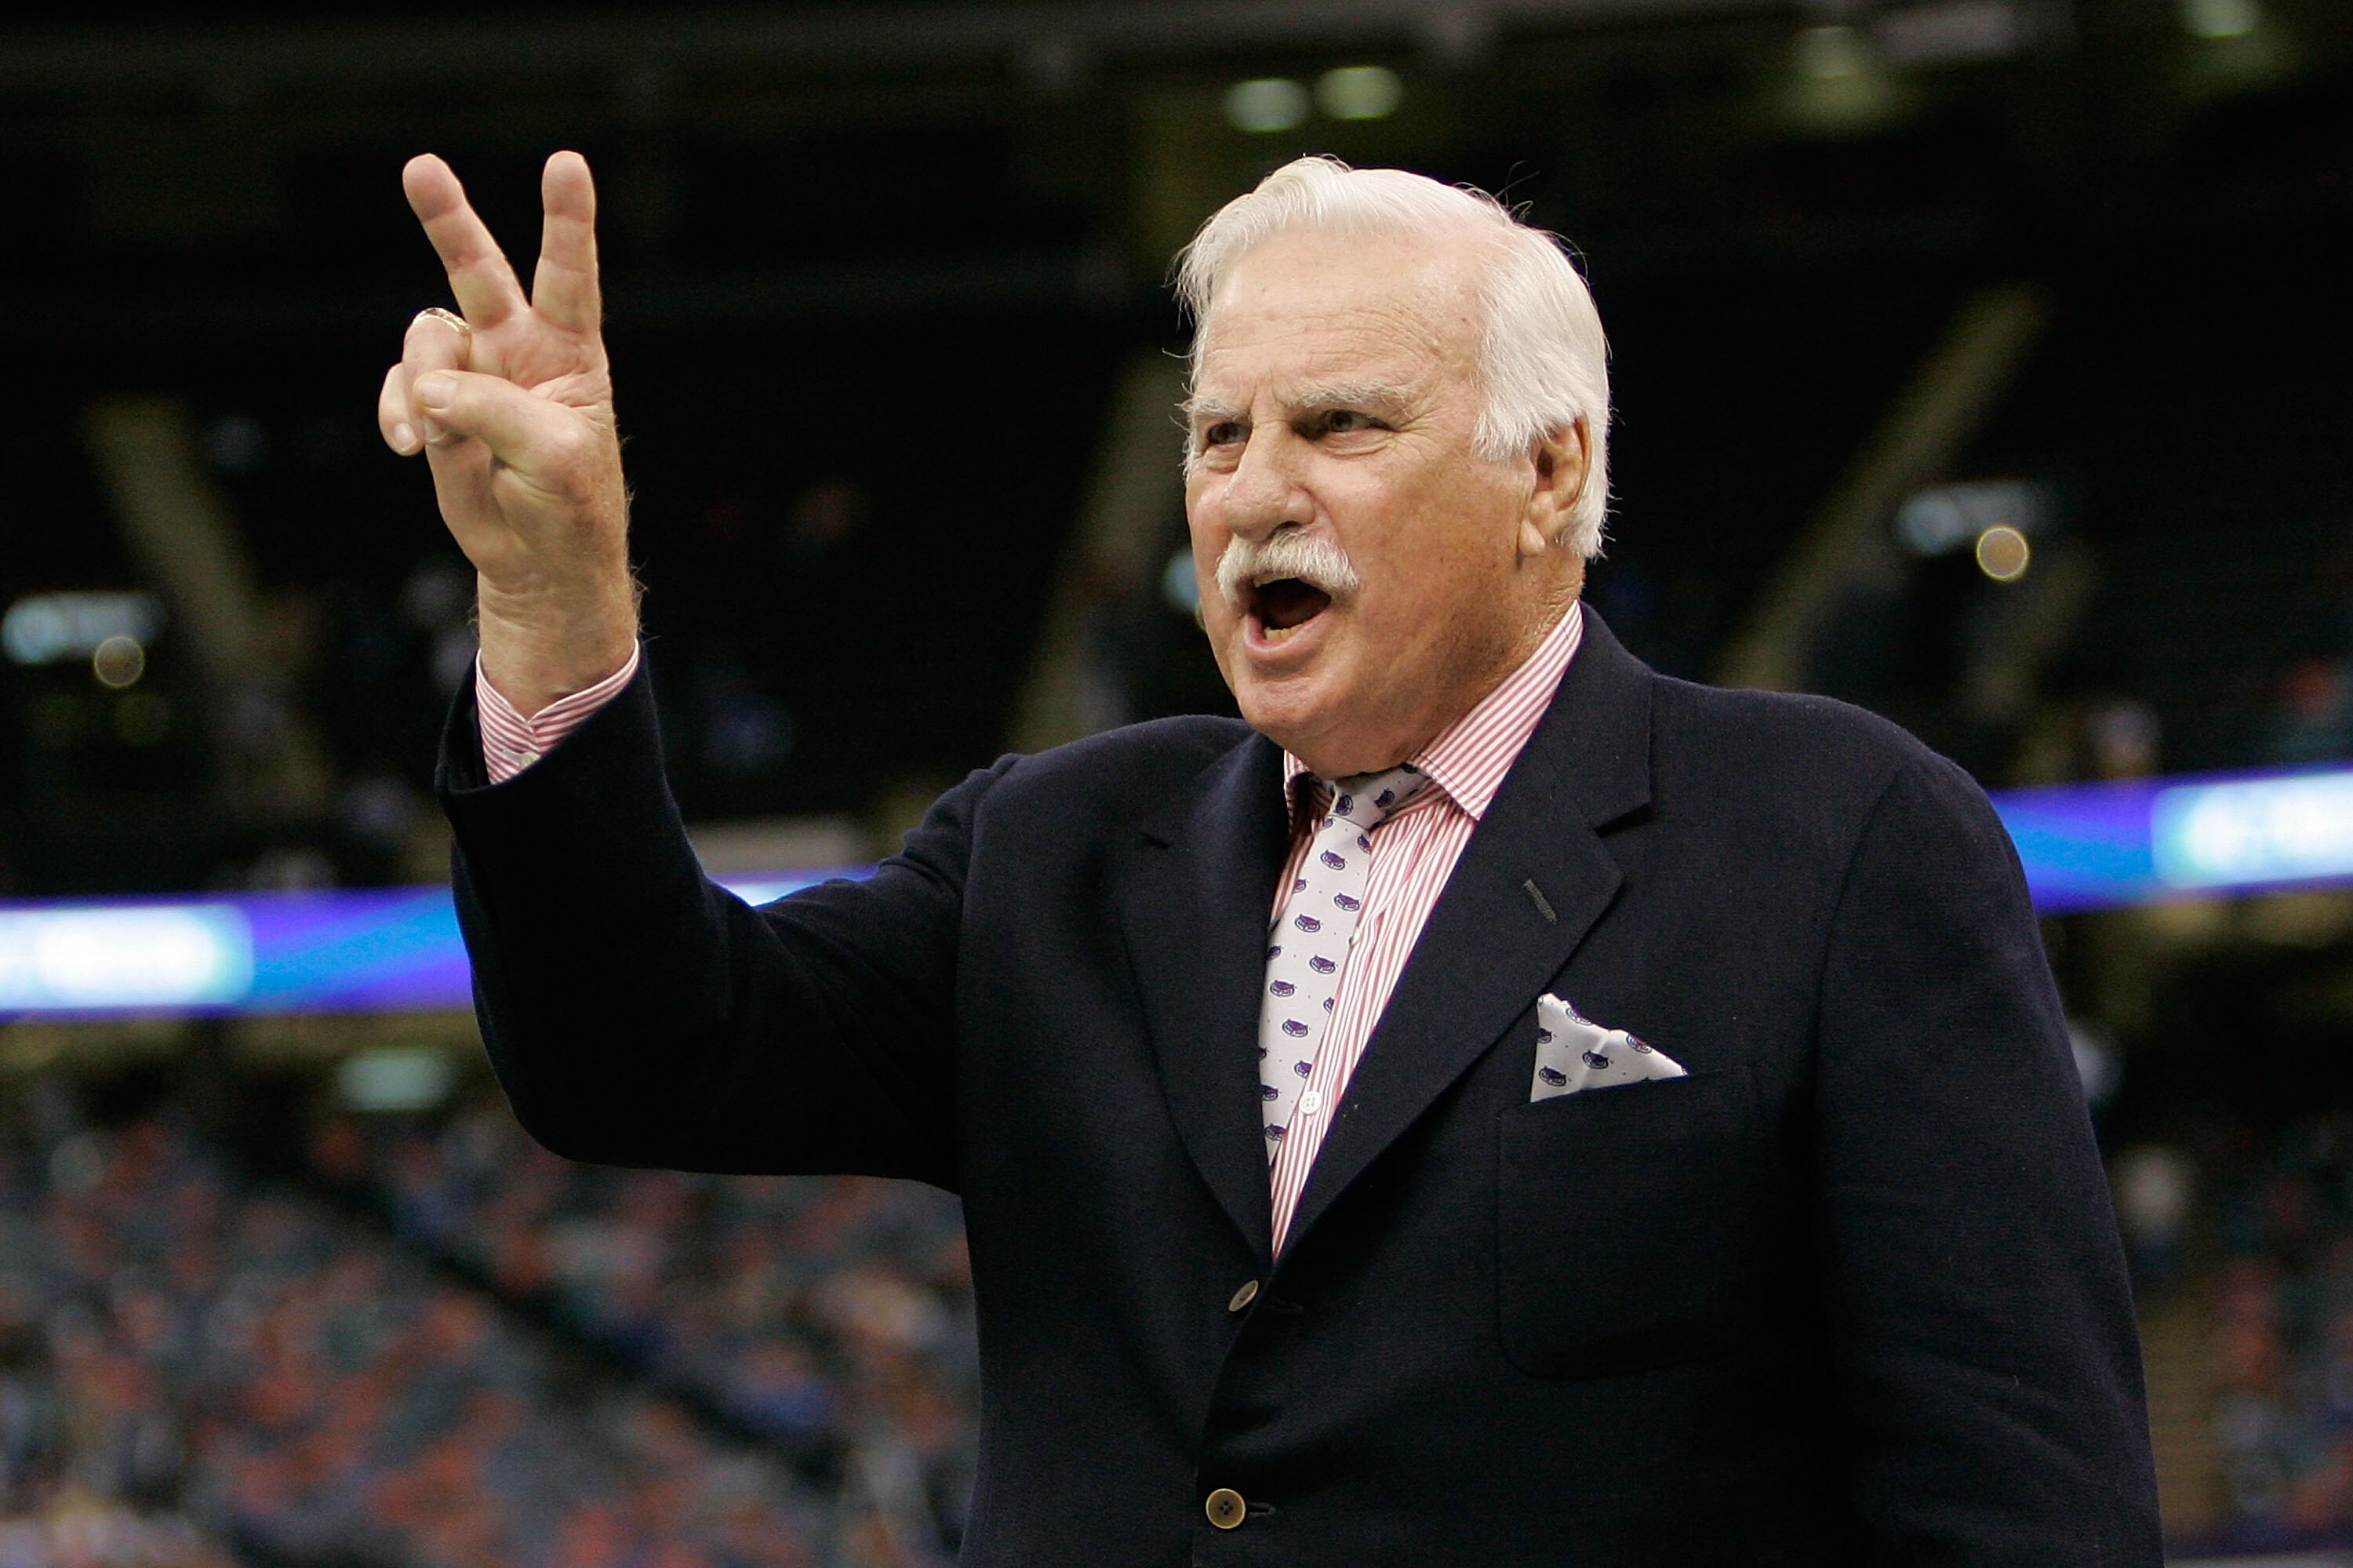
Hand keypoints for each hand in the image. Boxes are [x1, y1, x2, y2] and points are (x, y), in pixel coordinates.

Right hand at [378, 151, 636, 716]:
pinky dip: (398, 412)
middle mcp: (518, 349)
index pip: (569, 275)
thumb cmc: (570, 506)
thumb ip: (495, 411)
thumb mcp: (554, 457)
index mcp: (569, 352)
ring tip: (438, 436)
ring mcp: (471, 374)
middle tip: (420, 167)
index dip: (566, 220)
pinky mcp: (433, 407)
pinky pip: (400, 386)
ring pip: (427, 336)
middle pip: (479, 270)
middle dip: (448, 219)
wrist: (538, 562)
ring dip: (423, 380)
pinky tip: (411, 445)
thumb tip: (429, 388)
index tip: (566, 164)